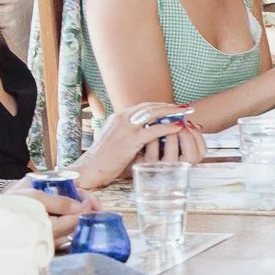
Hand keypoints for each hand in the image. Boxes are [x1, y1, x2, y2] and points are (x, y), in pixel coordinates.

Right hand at [0, 184, 82, 248]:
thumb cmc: (9, 207)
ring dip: (70, 220)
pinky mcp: (39, 247)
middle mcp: (52, 240)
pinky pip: (57, 238)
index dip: (84, 206)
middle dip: (79, 213)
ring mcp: (46, 246)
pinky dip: (61, 226)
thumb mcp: (35, 197)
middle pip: (75, 226)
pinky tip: (54, 217)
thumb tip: (81, 206)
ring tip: (65, 206)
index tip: (84, 197)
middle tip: (76, 199)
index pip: (78, 218)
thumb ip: (60, 202)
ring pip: (67, 233)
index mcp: (53, 227)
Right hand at [77, 104, 203, 187]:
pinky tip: (178, 127)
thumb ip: (130, 134)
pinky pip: (153, 130)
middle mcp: (122, 118)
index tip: (172, 107)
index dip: (159, 106)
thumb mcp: (116, 140)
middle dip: (168, 106)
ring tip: (184, 114)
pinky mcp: (130, 140)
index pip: (143, 106)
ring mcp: (126, 128)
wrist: (89, 169)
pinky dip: (167, 127)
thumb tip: (146, 135)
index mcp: (118, 117)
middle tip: (184, 107)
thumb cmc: (103, 159)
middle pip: (150, 107)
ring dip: (171, 113)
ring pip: (153, 114)